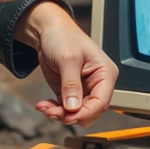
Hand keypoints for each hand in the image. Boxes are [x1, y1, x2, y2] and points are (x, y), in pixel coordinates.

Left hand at [15, 2, 118, 125]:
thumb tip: (73, 108)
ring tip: (46, 108)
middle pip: (90, 111)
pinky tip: (44, 106)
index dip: (86, 113)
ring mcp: (83, 89)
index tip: (69, 117)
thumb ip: (71, 85)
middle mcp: (97, 83)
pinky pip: (66, 109)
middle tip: (53, 112)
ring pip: (77, 113)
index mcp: (105, 73)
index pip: (102, 101)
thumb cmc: (63, 36)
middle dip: (71, 115)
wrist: (48, 31)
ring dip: (61, 114)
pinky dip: (55, 110)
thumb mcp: (68, 59)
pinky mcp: (70, 92)